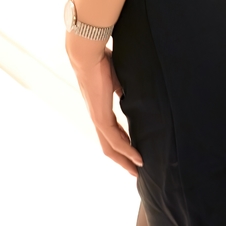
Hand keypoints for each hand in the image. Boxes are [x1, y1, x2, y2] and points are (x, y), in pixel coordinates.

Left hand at [67, 41, 142, 177]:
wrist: (88, 54)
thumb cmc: (102, 61)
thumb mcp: (117, 79)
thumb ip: (122, 90)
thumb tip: (131, 94)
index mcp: (101, 108)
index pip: (112, 132)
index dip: (123, 143)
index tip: (135, 151)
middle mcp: (98, 116)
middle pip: (109, 146)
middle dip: (122, 159)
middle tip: (135, 170)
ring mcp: (98, 118)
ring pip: (110, 147)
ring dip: (124, 160)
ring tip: (136, 170)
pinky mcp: (100, 117)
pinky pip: (114, 140)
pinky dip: (126, 151)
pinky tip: (136, 158)